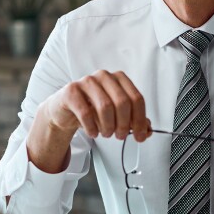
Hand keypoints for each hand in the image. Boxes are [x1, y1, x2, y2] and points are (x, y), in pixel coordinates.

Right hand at [27, 70, 150, 172]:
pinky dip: (92, 127)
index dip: (140, 120)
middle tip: (120, 136)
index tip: (140, 135)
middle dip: (124, 124)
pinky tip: (93, 132)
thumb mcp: (115, 115)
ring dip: (108, 126)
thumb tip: (147, 131)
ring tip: (106, 133)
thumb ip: (133, 121)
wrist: (65, 110)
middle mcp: (104, 76)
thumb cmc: (92, 110)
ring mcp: (87, 81)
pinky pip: (86, 112)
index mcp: (119, 79)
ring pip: (105, 107)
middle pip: (122, 102)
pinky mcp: (71, 91)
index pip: (136, 98)